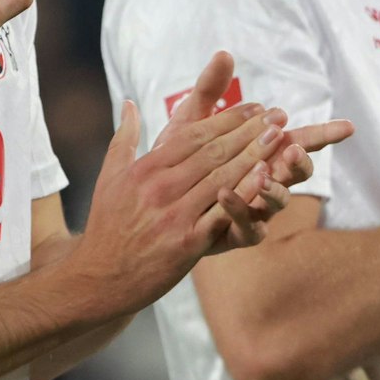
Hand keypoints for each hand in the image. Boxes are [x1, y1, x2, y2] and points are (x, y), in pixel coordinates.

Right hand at [67, 85, 286, 312]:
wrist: (99, 276)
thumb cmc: (108, 225)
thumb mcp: (109, 176)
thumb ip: (124, 137)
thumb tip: (129, 102)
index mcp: (145, 168)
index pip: (194, 135)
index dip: (227, 119)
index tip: (253, 107)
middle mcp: (160, 187)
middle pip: (213, 152)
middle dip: (249, 131)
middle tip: (277, 114)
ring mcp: (174, 215)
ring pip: (222, 178)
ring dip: (255, 155)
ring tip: (280, 137)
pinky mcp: (187, 243)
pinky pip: (223, 214)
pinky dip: (246, 194)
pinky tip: (267, 179)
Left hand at [152, 51, 353, 253]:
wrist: (151, 206)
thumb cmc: (178, 162)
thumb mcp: (191, 123)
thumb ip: (209, 92)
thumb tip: (224, 53)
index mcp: (263, 155)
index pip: (300, 141)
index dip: (325, 135)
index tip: (348, 127)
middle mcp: (264, 182)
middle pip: (297, 173)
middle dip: (301, 161)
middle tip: (295, 148)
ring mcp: (253, 209)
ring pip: (278, 201)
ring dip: (275, 186)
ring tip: (263, 171)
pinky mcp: (234, 233)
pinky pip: (247, 227)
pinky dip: (240, 210)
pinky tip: (225, 192)